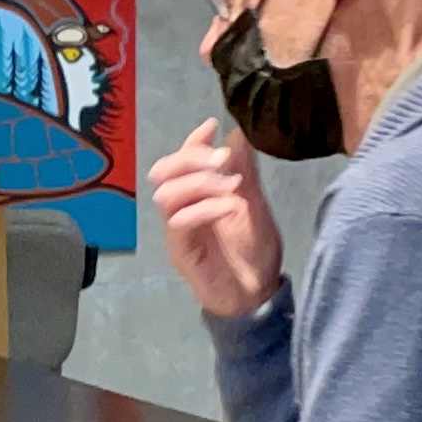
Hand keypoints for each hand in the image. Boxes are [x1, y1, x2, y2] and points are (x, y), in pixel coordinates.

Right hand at [147, 119, 283, 318]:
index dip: (191, 141)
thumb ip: (245, 172)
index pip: (181, 161)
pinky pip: (179, 223)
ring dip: (198, 183)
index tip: (212, 126)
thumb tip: (235, 135)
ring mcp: (180, 232)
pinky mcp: (181, 252)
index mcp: (198, 196)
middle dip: (189, 159)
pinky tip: (227, 208)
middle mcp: (183, 210)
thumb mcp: (255, 205)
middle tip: (220, 160)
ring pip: (167, 196)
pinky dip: (203, 209)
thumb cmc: (255, 253)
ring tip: (229, 186)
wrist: (258, 295)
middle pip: (163, 174)